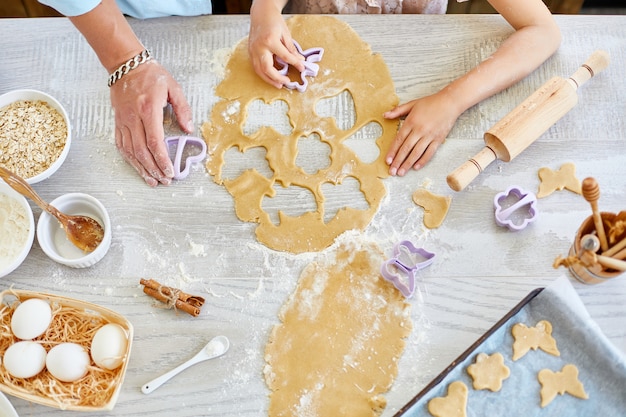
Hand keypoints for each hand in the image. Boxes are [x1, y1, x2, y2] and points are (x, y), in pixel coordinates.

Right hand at [110, 61, 192, 185]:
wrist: (126, 65)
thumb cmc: (151, 75)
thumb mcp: (173, 88)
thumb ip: (183, 109)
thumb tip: (189, 129)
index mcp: (148, 110)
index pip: (155, 142)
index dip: (162, 160)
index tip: (170, 171)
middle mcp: (133, 118)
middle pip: (142, 151)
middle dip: (154, 169)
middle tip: (164, 181)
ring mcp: (123, 121)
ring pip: (130, 151)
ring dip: (141, 169)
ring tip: (152, 181)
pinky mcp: (117, 122)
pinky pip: (121, 145)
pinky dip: (129, 159)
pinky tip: (137, 167)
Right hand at [248, 0, 303, 87]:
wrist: (261, 14)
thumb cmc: (273, 21)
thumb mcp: (285, 34)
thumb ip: (291, 49)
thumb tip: (299, 60)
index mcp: (270, 41)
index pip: (285, 57)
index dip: (295, 64)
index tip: (302, 68)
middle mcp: (259, 47)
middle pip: (267, 69)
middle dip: (277, 78)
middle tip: (286, 82)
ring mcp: (253, 51)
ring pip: (259, 71)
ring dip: (269, 80)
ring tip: (278, 84)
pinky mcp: (250, 52)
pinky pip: (256, 67)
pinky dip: (263, 74)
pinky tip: (271, 77)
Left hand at [383, 92, 459, 175]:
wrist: (450, 102)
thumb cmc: (430, 102)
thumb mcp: (412, 104)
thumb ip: (398, 111)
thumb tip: (384, 115)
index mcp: (411, 122)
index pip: (399, 140)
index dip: (392, 151)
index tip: (387, 161)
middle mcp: (419, 130)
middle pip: (406, 148)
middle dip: (398, 161)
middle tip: (392, 172)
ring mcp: (429, 136)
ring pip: (417, 153)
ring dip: (408, 164)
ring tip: (401, 173)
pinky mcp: (439, 139)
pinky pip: (430, 152)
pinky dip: (423, 160)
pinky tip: (416, 167)